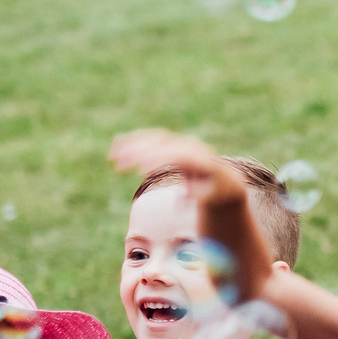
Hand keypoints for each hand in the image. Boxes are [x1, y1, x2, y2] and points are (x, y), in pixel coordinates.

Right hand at [107, 128, 241, 212]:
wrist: (224, 181)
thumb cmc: (216, 194)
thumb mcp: (213, 198)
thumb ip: (201, 196)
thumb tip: (187, 196)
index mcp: (202, 161)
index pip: (179, 157)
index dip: (160, 161)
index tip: (141, 169)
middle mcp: (191, 148)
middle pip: (163, 146)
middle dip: (141, 154)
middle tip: (120, 165)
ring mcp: (181, 145)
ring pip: (155, 140)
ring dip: (133, 147)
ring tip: (113, 156)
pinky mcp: (173, 145)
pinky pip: (152, 140)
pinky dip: (135, 142)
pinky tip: (117, 145)